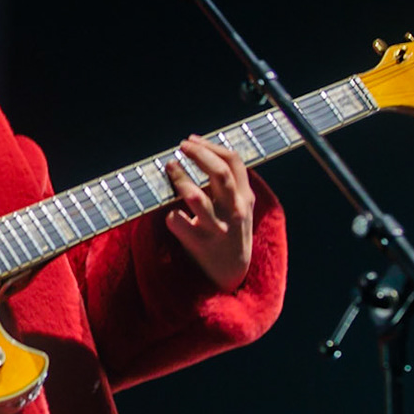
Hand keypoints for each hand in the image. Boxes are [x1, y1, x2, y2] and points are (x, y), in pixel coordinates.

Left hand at [163, 135, 255, 290]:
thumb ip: (227, 182)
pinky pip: (179, 222)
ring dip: (181, 179)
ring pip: (197, 199)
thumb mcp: (238, 205)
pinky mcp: (199, 245)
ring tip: (170, 166)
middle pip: (219, 174)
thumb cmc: (230, 230)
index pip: (234, 162)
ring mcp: (217, 229)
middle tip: (181, 146)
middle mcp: (234, 211)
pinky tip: (169, 212)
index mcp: (244, 198)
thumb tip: (200, 150)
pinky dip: (171, 214)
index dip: (211, 147)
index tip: (192, 140)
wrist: (232, 273)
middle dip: (199, 155)